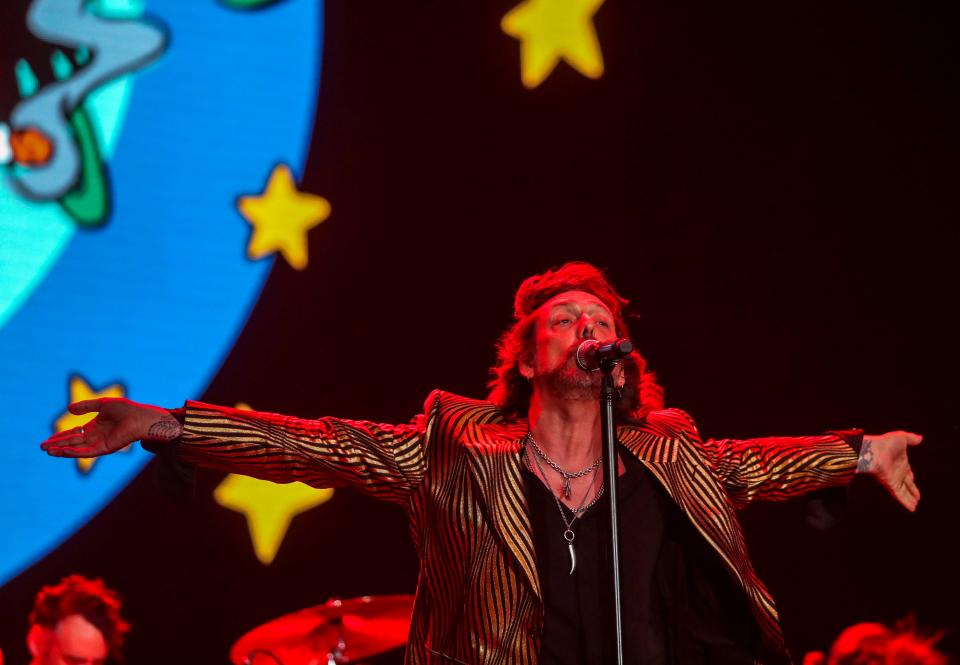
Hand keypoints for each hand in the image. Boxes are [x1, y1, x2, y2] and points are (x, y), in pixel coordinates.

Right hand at [40, 398, 181, 458]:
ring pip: (77, 449)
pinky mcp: (105, 448)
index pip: (74, 433)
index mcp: (95, 427)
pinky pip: (86, 452)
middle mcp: (95, 436)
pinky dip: (74, 452)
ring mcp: (99, 443)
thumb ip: (86, 407)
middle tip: (42, 447)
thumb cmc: (126, 409)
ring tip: (48, 451)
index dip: (60, 436)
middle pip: (72, 442)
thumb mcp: (102, 404)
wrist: (140, 417)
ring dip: (62, 450)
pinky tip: (63, 451)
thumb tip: (69, 409)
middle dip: (57, 444)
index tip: (48, 439)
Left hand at [857, 430, 922, 510]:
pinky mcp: (890, 484)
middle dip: (911, 490)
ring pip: (904, 491)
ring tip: (914, 506)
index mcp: (900, 462)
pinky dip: (905, 502)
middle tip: (917, 498)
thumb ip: (911, 438)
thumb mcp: (901, 437)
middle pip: (906, 484)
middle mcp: (897, 472)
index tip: (914, 480)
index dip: (911, 477)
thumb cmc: (885, 442)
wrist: (872, 449)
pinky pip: (900, 495)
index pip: (908, 472)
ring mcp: (893, 478)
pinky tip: (911, 508)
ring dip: (909, 499)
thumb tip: (920, 438)